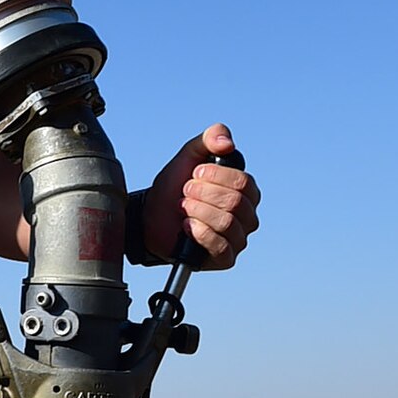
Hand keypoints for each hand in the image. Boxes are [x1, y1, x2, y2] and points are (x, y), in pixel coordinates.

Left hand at [142, 123, 259, 267]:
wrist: (151, 216)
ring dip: (198, 211)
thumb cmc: (174, 187)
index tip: (193, 174)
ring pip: (227, 223)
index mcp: (246, 190)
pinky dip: (200, 233)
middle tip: (185, 192)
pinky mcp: (225, 258)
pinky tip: (187, 226)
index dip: (214, 177)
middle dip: (202, 194)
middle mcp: (247, 214)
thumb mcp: (189, 155)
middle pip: (235, 203)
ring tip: (183, 208)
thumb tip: (226, 143)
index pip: (242, 182)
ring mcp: (238, 238)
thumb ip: (210, 138)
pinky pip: (221, 246)